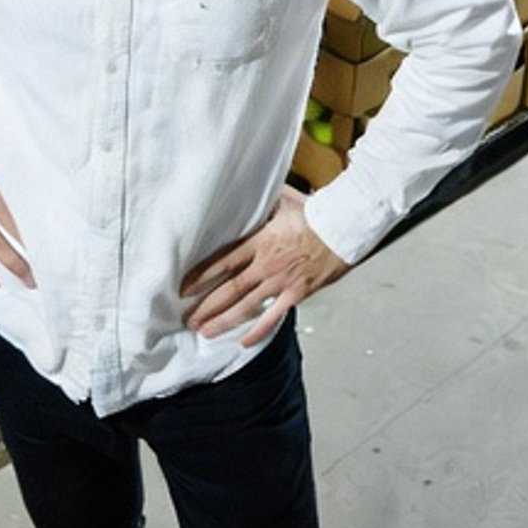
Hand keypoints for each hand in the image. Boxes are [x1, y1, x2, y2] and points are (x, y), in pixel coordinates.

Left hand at [182, 186, 345, 345]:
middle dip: (206, 306)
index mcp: (260, 241)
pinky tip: (243, 341)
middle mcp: (267, 265)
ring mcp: (281, 282)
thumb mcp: (283, 200)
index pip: (223, 262)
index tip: (184, 288)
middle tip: (188, 318)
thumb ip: (262, 201)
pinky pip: (274, 317)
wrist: (344, 229)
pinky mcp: (297, 294)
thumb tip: (245, 186)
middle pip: (230, 290)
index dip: (201, 276)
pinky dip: (258, 331)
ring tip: (205, 331)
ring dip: (224, 321)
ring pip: (246, 307)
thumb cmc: (315, 213)